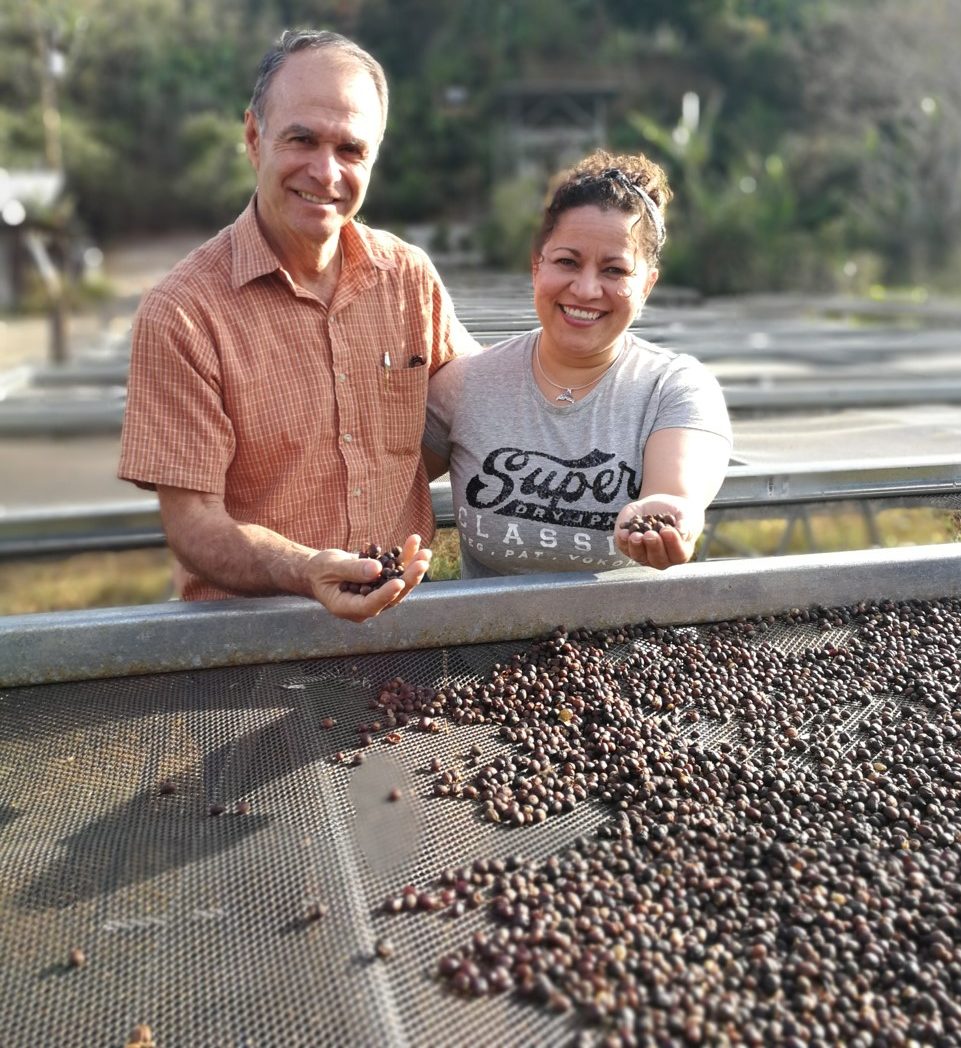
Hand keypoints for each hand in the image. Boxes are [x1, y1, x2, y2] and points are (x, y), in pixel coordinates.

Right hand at [304, 535, 431, 622]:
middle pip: (393, 596)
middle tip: (421, 564)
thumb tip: (377, 569)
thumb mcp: (330, 567)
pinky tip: (415, 542)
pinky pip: (398, 571)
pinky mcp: (383, 582)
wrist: (319, 570)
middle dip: (408, 579)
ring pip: (400, 584)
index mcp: (348, 607)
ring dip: (413, 568)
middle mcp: (366, 605)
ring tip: (425, 552)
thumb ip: (352, 569)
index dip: (386, 595)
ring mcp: (377, 595)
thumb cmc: (319, 570)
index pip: (370, 605)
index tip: (398, 582)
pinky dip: (407, 558)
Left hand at [614, 495, 703, 569]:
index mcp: (679, 553)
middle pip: (657, 559)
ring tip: (635, 535)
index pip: (678, 554)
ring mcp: (644, 555)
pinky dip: (623, 541)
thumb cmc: (678, 514)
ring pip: (639, 556)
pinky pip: (624, 547)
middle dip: (653, 546)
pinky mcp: (628, 547)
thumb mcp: (686, 514)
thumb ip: (686, 524)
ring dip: (636, 546)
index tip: (667, 530)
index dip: (673, 543)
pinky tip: (623, 532)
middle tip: (650, 534)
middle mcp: (662, 559)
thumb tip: (682, 532)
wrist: (661, 507)